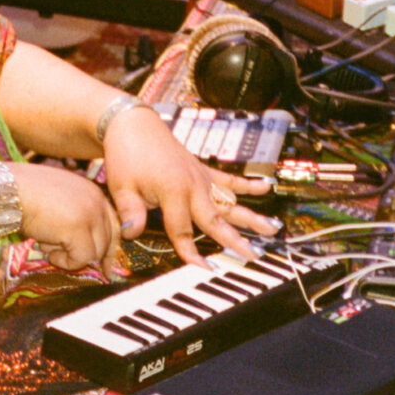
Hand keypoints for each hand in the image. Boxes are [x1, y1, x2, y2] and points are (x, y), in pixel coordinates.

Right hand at [13, 162, 126, 277]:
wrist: (7, 191)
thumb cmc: (22, 195)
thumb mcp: (56, 201)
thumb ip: (73, 216)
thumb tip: (81, 245)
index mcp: (92, 191)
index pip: (113, 223)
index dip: (108, 246)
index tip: (106, 266)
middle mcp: (96, 200)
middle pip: (109, 239)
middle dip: (93, 257)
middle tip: (81, 268)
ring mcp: (90, 213)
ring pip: (96, 252)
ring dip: (71, 256)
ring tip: (47, 246)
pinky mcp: (79, 229)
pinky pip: (82, 258)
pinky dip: (64, 262)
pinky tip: (46, 251)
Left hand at [100, 106, 278, 265]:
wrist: (132, 124)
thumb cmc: (127, 154)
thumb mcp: (122, 186)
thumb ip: (131, 212)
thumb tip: (132, 235)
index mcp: (173, 192)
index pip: (182, 230)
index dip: (190, 252)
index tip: (205, 269)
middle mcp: (193, 186)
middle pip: (216, 219)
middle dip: (235, 239)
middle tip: (254, 255)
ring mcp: (201, 177)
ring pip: (230, 201)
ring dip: (250, 216)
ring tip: (272, 228)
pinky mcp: (202, 169)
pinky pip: (229, 178)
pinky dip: (247, 184)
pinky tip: (267, 187)